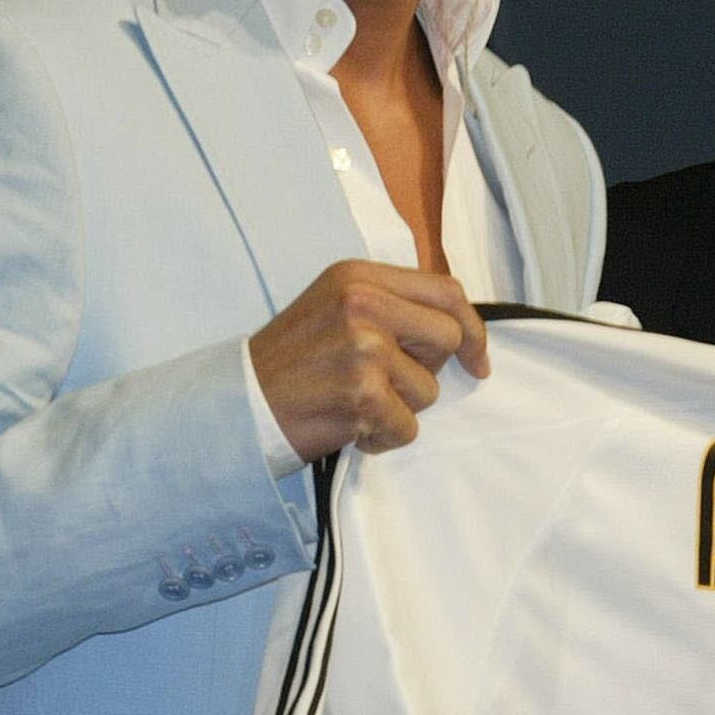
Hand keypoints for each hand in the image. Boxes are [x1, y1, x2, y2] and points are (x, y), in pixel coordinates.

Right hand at [248, 261, 488, 460]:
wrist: (238, 404)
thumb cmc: (291, 363)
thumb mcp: (336, 307)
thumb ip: (392, 307)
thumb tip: (458, 330)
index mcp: (359, 277)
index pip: (446, 292)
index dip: (471, 329)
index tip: (476, 360)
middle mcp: (363, 303)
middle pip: (447, 337)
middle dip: (428, 370)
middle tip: (387, 382)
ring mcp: (364, 347)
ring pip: (429, 389)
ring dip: (399, 407)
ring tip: (353, 401)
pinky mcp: (363, 392)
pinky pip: (408, 427)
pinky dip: (383, 437)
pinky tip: (349, 425)